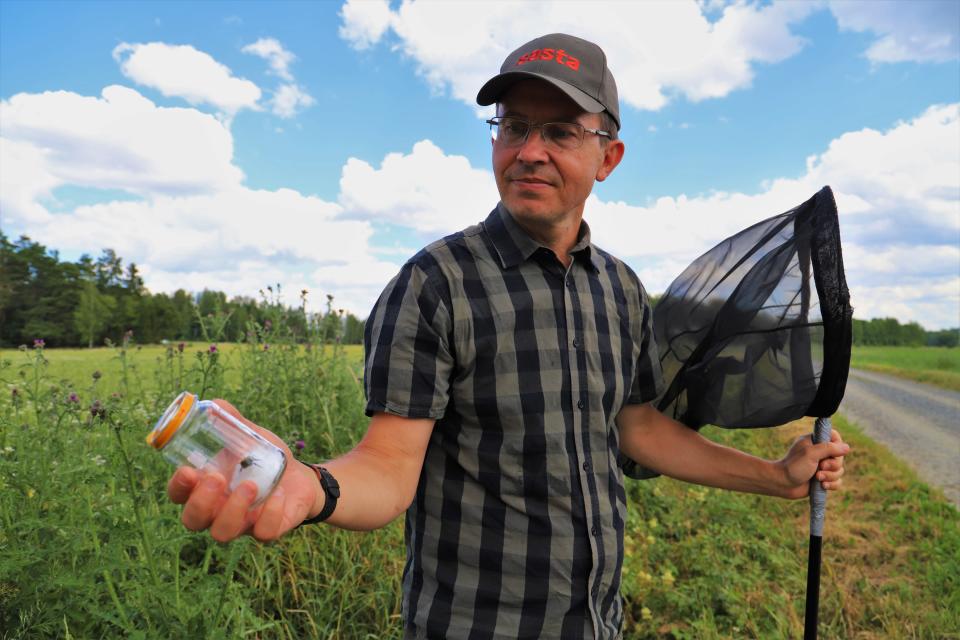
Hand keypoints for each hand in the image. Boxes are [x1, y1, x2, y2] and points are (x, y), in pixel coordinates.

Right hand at [166, 399, 320, 542]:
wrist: (300, 477)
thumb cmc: (265, 458)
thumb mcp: (249, 436)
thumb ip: (231, 422)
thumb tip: (215, 404)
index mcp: (205, 488)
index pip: (177, 495)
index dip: (178, 486)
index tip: (188, 470)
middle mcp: (217, 511)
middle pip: (193, 521)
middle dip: (201, 502)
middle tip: (218, 478)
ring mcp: (242, 525)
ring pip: (222, 533)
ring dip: (233, 509)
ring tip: (250, 484)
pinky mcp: (268, 530)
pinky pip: (263, 533)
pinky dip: (270, 514)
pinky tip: (278, 494)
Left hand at [777, 428, 849, 499]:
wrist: (782, 484)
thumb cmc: (793, 466)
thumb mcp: (811, 453)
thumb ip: (829, 448)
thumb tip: (846, 447)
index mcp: (815, 441)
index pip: (834, 437)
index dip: (838, 444)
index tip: (833, 451)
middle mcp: (820, 453)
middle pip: (840, 457)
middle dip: (833, 465)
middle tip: (820, 467)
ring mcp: (822, 467)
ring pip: (840, 470)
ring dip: (831, 476)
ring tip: (817, 478)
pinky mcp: (823, 479)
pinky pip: (837, 481)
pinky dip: (832, 484)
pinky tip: (822, 486)